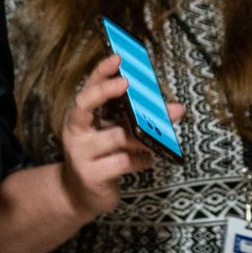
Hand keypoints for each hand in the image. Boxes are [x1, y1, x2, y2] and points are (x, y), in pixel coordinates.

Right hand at [60, 54, 184, 218]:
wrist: (79, 195)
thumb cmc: (101, 157)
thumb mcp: (113, 134)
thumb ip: (137, 121)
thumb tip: (176, 108)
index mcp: (80, 117)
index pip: (87, 88)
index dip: (101, 72)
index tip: (118, 57)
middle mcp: (75, 131)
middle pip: (86, 104)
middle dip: (107, 90)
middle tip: (128, 82)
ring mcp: (81, 153)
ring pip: (117, 136)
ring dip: (142, 135)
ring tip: (160, 136)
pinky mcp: (92, 175)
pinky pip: (123, 161)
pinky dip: (142, 160)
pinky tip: (147, 160)